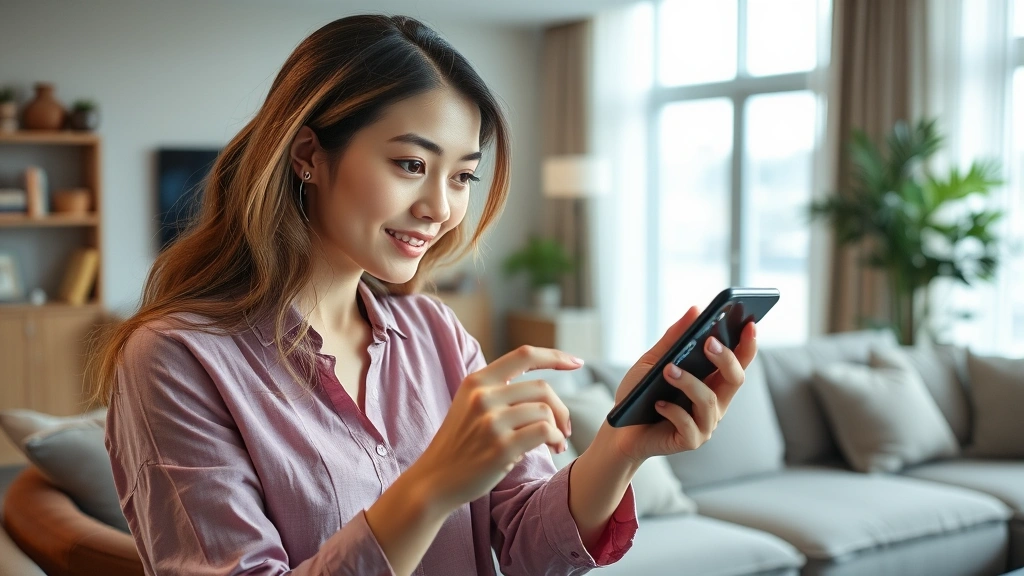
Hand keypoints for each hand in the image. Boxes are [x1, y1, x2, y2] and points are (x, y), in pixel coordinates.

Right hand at [411, 346, 578, 513]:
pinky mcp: (501, 447)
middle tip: (563, 428)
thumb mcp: (470, 406)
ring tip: (556, 443)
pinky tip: (551, 448)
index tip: (576, 362)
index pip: (523, 355)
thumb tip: (544, 392)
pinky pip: (544, 432)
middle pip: (542, 388)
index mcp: (477, 381)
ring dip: (559, 428)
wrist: (435, 480)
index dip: (554, 356)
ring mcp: (491, 421)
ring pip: (545, 411)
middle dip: (560, 408)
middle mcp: (483, 396)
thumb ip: (498, 391)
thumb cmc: (460, 444)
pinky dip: (555, 439)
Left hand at [605, 306, 757, 465]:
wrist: (620, 430)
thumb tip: (696, 309)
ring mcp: (704, 424)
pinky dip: (672, 411)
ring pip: (709, 401)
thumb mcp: (653, 362)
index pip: (738, 362)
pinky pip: (688, 424)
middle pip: (735, 379)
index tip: (750, 324)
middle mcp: (714, 403)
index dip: (748, 344)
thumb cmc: (639, 395)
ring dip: (689, 382)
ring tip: (668, 369)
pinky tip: (657, 403)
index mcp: (711, 381)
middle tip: (709, 341)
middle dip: (725, 358)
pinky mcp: (690, 441)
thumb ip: (674, 339)